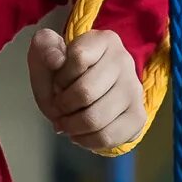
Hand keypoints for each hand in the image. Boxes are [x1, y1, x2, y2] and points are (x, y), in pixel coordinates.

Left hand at [29, 26, 146, 153]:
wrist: (87, 91)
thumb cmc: (63, 72)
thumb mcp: (46, 53)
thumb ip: (44, 48)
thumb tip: (56, 60)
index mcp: (104, 40)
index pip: (78, 58)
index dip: (60, 76)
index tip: (58, 82)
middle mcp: (125, 61)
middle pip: (86, 92)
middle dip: (63, 106)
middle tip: (59, 108)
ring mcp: (134, 90)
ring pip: (96, 118)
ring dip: (72, 126)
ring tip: (67, 123)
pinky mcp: (137, 116)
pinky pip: (109, 137)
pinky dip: (87, 141)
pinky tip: (80, 135)